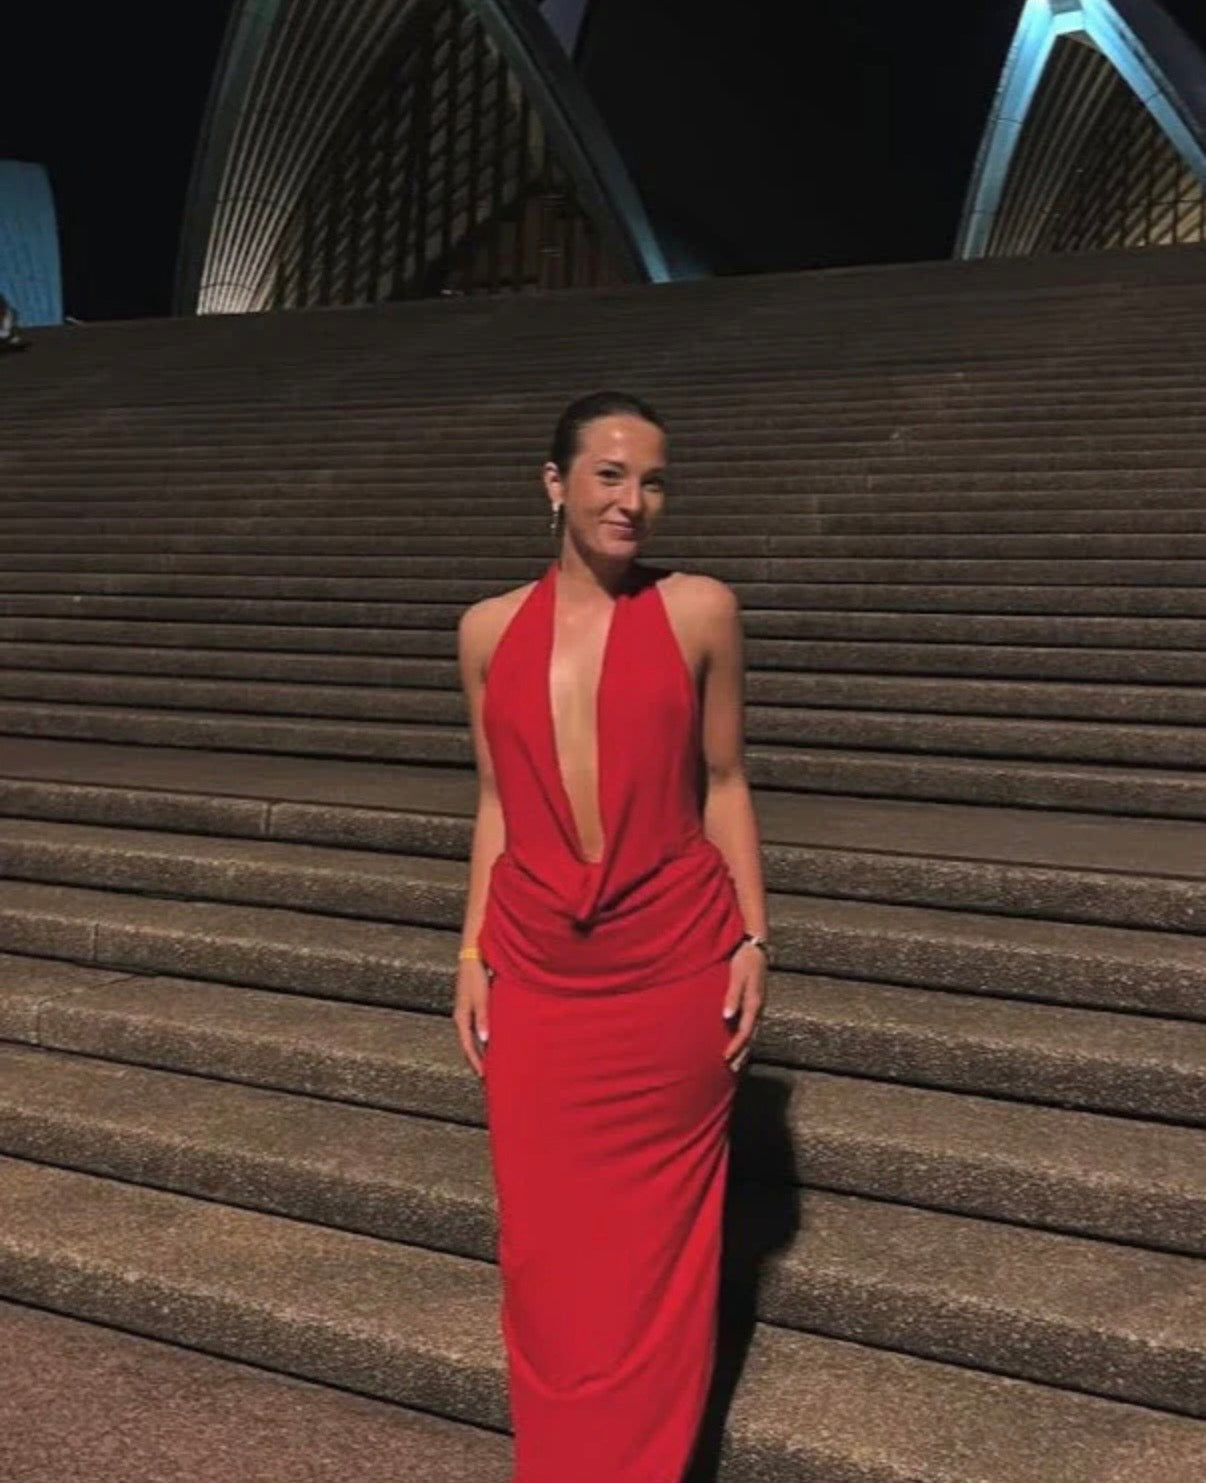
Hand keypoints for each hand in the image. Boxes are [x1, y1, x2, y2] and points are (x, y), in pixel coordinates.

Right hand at [453, 959, 490, 1076]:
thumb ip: (483, 1018)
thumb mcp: (481, 996)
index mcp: (461, 1017)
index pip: (467, 1046)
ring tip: (492, 1063)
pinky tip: (494, 1040)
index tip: (485, 1077)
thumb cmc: (477, 974)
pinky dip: (484, 1038)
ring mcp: (467, 1010)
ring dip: (481, 1050)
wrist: (474, 953)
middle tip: (488, 1076)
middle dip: (477, 1060)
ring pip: (472, 1037)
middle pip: (468, 1044)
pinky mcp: (474, 1004)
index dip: (476, 1062)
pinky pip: (477, 1027)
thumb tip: (484, 1041)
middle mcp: (462, 1016)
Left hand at [722, 942, 766, 1073]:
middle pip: (751, 1036)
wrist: (755, 944)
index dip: (736, 1046)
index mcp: (755, 1003)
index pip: (745, 1031)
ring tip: (736, 1062)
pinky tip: (739, 1040)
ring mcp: (758, 1004)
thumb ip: (733, 996)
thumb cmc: (744, 958)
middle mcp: (758, 1007)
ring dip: (744, 1047)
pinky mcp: (754, 1000)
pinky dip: (745, 1036)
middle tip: (732, 1069)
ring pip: (752, 1031)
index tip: (726, 1058)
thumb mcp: (738, 975)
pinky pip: (750, 1023)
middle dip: (742, 1053)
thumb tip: (727, 1017)